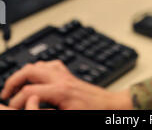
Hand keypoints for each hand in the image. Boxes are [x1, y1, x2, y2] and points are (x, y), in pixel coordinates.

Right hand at [0, 60, 132, 109]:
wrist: (111, 106)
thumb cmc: (94, 113)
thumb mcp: (68, 116)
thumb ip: (46, 111)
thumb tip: (33, 107)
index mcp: (60, 90)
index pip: (28, 91)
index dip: (15, 101)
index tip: (10, 108)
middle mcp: (62, 78)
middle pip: (30, 70)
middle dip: (14, 80)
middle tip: (5, 93)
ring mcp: (66, 75)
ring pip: (39, 64)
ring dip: (25, 73)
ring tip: (16, 86)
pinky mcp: (69, 75)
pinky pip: (51, 65)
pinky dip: (39, 69)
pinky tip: (36, 77)